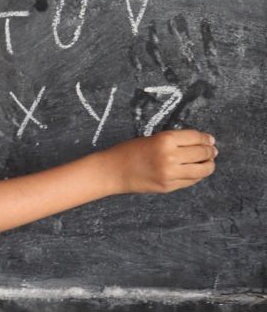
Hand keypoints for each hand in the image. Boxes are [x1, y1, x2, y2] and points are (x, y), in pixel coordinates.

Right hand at [102, 130, 216, 193]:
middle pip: (202, 153)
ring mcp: (171, 174)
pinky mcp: (169, 186)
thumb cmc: (129, 151)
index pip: (196, 138)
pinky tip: (195, 171)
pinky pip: (191, 181)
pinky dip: (197, 175)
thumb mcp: (151, 139)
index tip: (210, 140)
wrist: (113, 171)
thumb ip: (174, 141)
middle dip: (210, 151)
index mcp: (164, 140)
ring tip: (208, 162)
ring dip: (208, 165)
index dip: (206, 138)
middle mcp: (170, 156)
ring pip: (202, 170)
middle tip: (212, 150)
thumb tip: (201, 144)